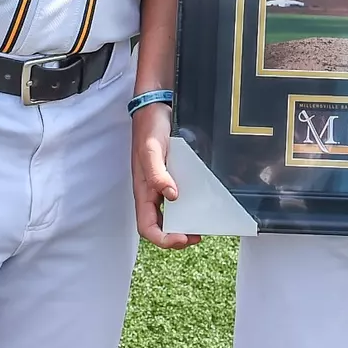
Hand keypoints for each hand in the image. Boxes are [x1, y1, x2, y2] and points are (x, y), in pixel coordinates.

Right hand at [132, 102, 199, 249]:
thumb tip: (171, 196)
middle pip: (161, 226)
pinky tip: (204, 201)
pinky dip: (191, 204)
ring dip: (185, 223)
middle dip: (178, 236)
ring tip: (202, 223)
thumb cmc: (149, 129)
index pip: (148, 227)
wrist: (156, 108)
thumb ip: (157, 174)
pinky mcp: (173, 175)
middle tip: (198, 235)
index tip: (183, 238)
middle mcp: (152, 192)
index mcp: (143, 191)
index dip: (164, 239)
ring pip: (172, 214)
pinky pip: (181, 197)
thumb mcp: (151, 151)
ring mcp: (162, 185)